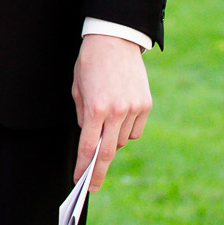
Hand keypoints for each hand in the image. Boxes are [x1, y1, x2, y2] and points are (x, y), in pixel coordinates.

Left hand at [72, 33, 151, 189]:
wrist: (115, 38)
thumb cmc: (90, 62)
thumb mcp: (77, 88)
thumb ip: (82, 115)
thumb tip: (89, 136)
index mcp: (96, 108)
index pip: (88, 146)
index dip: (83, 166)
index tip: (79, 179)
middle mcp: (117, 111)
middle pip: (107, 151)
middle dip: (97, 171)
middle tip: (92, 186)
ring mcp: (134, 109)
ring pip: (122, 140)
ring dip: (111, 141)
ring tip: (104, 126)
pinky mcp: (146, 105)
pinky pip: (135, 130)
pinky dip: (126, 130)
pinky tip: (119, 119)